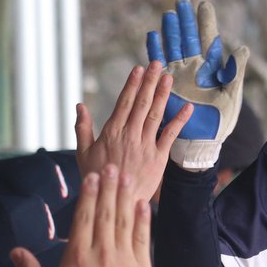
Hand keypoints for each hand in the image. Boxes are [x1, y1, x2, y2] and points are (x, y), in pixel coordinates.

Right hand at [12, 166, 152, 266]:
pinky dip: (142, 220)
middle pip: (105, 212)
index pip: (84, 217)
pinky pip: (143, 238)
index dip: (89, 194)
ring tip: (125, 177)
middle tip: (111, 166)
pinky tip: (142, 204)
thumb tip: (14, 250)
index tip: (92, 177)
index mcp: (77, 256)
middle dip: (108, 187)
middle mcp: (101, 252)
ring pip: (124, 221)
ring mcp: (123, 259)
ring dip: (124, 197)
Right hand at [76, 60, 191, 200]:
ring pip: (155, 115)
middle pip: (141, 103)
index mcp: (112, 132)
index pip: (124, 102)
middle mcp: (129, 135)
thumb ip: (83, 128)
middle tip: (157, 64)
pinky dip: (179, 121)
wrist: (113, 203)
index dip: (132, 84)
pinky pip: (170, 136)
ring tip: (168, 77)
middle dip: (149, 82)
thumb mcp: (83, 153)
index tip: (138, 69)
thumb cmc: (97, 178)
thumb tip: (79, 105)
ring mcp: (145, 145)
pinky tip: (187, 107)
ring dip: (163, 94)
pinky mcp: (158, 158)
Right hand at [147, 0, 249, 168]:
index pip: (208, 39)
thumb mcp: (232, 96)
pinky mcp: (167, 85)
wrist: (203, 141)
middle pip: (188, 39)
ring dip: (170, 32)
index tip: (203, 5)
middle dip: (185, 21)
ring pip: (173, 47)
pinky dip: (155, 50)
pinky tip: (152, 36)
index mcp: (212, 68)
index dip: (205, 23)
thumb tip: (242, 49)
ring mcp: (179, 75)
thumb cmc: (220, 121)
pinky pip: (159, 64)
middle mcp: (194, 68)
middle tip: (181, 2)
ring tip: (168, 15)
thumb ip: (235, 72)